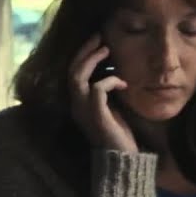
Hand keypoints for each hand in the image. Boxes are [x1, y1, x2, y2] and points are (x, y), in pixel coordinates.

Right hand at [69, 35, 136, 152]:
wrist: (124, 160)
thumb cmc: (119, 134)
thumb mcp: (111, 107)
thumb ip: (106, 91)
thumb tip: (112, 69)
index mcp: (78, 103)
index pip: (72, 72)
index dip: (83, 55)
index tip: (98, 41)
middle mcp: (77, 106)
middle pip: (72, 70)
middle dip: (85, 51)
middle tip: (100, 36)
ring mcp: (84, 111)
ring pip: (78, 77)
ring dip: (92, 60)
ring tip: (107, 49)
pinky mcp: (97, 116)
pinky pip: (98, 89)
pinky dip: (110, 81)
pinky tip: (124, 83)